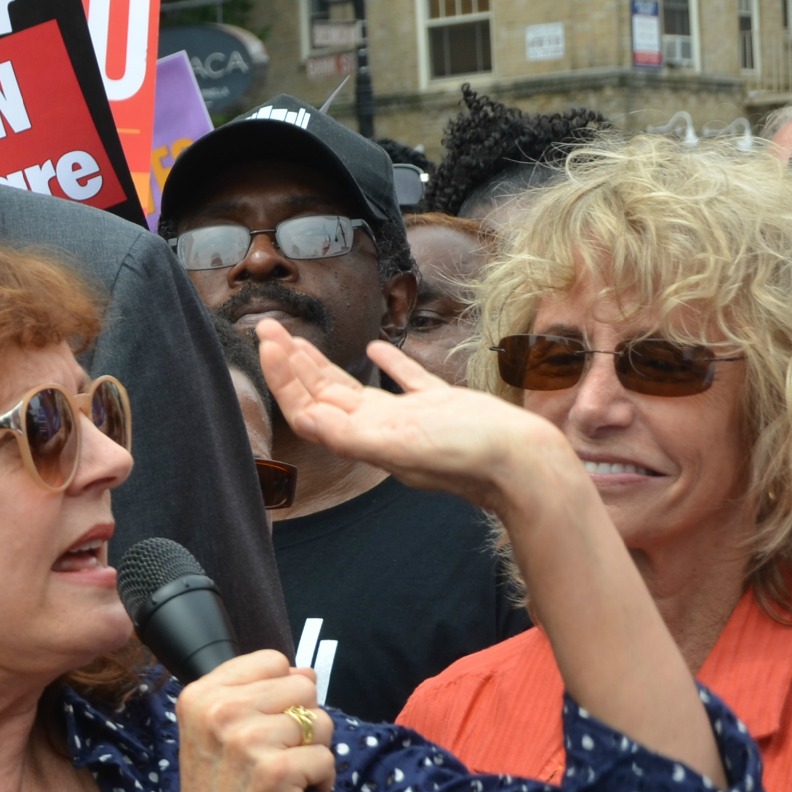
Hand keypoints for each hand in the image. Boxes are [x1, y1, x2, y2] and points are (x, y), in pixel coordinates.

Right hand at [159, 649, 332, 791]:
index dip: (280, 696)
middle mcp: (220, 712)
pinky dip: (321, 784)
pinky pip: (328, 758)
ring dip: (312, 755)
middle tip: (273, 759)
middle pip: (302, 687)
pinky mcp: (279, 770)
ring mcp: (249, 740)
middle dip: (301, 724)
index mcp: (200, 696)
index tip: (261, 728)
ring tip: (282, 781)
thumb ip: (255, 698)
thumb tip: (307, 673)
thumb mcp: (216, 737)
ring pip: (321, 722)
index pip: (272, 661)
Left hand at [257, 319, 570, 514]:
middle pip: (322, 393)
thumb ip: (350, 434)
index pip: (309, 405)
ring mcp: (409, 418)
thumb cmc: (467, 456)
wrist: (524, 463)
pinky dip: (388, 363)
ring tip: (300, 341)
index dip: (283, 376)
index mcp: (365, 437)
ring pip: (355, 387)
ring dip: (324, 364)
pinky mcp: (440, 406)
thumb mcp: (401, 444)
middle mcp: (380, 428)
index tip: (267, 342)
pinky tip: (376, 348)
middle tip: (267, 327)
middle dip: (292, 362)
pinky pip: (405, 381)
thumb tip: (304, 418)